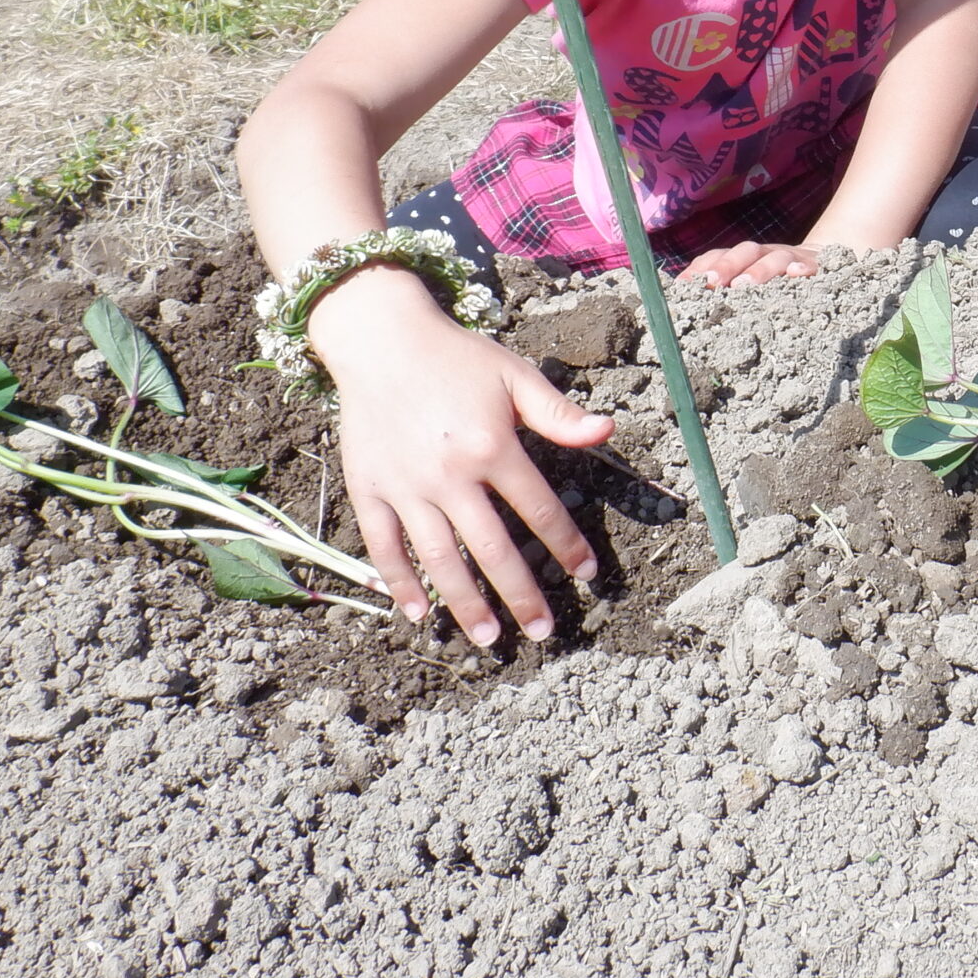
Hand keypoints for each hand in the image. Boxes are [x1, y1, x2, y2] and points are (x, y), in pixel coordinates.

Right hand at [309, 267, 612, 644]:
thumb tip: (608, 432)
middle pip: (492, 549)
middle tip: (542, 632)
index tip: (586, 573)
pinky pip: (384, 546)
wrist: (381, 339)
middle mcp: (449, 476)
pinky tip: (419, 613)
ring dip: (464, 604)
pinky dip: (400, 582)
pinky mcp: (369, 489)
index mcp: (490, 448)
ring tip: (488, 638)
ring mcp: (405, 487)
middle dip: (521, 595)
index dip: (566, 544)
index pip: (539, 509)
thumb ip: (558, 413)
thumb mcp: (514, 376)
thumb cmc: (456, 357)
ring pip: (439, 559)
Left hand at [682, 241, 820, 287]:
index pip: (720, 255)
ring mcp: (794, 257)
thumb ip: (724, 290)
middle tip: (710, 282)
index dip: (701, 267)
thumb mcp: (752, 284)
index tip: (683, 285)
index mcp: (747, 258)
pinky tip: (796, 274)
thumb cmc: (779, 282)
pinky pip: (812, 265)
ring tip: (743, 286)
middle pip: (746, 252)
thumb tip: (686, 304)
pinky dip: (803, 268)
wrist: (824, 261)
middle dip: (726, 265)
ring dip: (759, 270)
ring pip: (776, 257)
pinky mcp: (818, 266)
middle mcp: (767, 253)